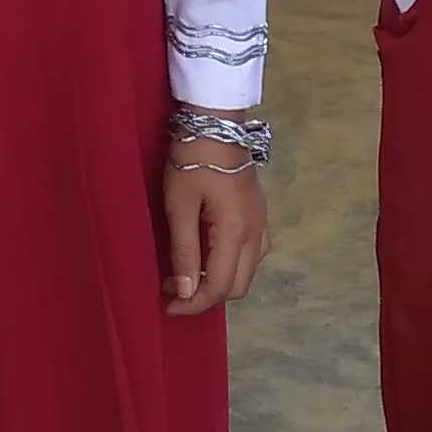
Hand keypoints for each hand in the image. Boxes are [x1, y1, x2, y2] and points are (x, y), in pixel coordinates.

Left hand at [162, 125, 269, 316]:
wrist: (215, 125)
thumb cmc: (191, 162)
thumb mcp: (179, 207)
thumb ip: (184, 252)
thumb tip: (185, 292)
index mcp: (236, 232)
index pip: (220, 286)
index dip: (194, 303)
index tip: (168, 307)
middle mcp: (256, 233)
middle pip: (238, 286)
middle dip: (207, 296)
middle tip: (173, 290)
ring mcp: (262, 223)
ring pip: (248, 272)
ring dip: (220, 281)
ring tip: (187, 273)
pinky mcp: (259, 214)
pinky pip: (251, 254)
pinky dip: (230, 265)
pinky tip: (208, 256)